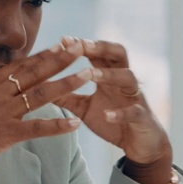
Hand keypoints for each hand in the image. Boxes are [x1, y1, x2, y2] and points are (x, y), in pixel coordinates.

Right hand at [0, 40, 89, 183]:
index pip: (19, 65)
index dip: (43, 53)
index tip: (62, 43)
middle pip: (33, 72)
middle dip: (60, 58)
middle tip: (81, 46)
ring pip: (40, 95)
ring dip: (66, 84)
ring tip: (88, 75)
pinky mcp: (2, 136)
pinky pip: (36, 128)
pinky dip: (57, 126)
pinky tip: (75, 123)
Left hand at [52, 38, 173, 183]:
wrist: (139, 144)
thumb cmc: (112, 121)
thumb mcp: (84, 107)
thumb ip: (66, 96)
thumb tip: (40, 85)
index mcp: (110, 76)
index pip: (98, 53)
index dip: (83, 45)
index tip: (64, 39)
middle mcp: (124, 82)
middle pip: (118, 54)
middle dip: (101, 48)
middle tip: (82, 45)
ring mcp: (135, 98)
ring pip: (128, 77)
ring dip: (109, 75)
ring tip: (91, 75)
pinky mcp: (142, 117)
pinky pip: (134, 112)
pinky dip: (120, 113)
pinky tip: (107, 115)